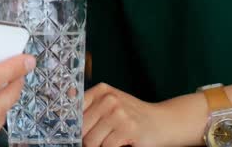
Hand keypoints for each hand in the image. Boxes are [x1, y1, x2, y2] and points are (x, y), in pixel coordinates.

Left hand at [83, 83, 203, 146]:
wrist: (164, 122)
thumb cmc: (134, 115)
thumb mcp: (111, 103)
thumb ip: (90, 103)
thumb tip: (66, 98)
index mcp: (102, 90)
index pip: (74, 110)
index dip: (74, 126)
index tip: (77, 133)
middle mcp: (109, 99)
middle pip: (81, 129)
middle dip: (87, 139)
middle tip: (101, 139)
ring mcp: (118, 113)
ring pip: (92, 141)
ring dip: (101, 146)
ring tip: (114, 140)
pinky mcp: (127, 129)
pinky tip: (123, 143)